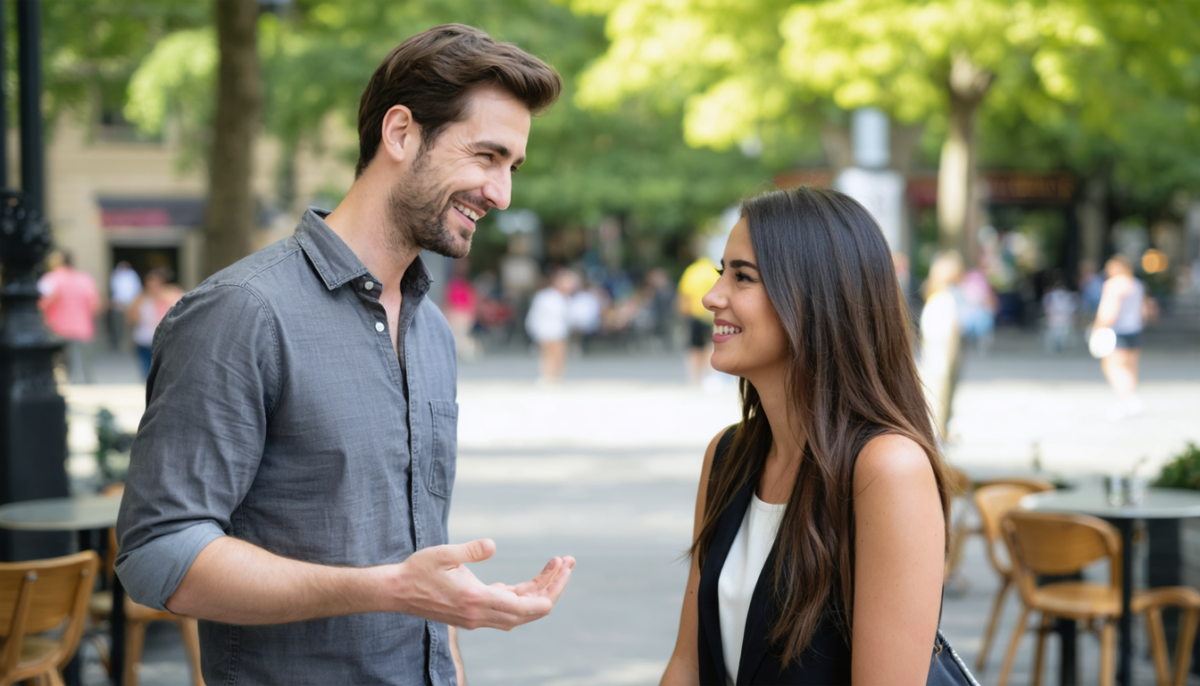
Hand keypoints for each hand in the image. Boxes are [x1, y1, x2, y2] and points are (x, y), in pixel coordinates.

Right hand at [390, 538, 574, 629]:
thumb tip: (492, 545)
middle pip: (531, 610)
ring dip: (540, 590)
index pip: (528, 606)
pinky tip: (531, 579)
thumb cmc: (418, 570)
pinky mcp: (475, 613)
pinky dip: (523, 594)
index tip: (562, 566)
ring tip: (556, 566)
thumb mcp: (443, 554)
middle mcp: (482, 615)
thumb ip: (469, 551)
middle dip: (553, 587)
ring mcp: (479, 617)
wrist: (396, 592)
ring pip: (521, 611)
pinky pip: (507, 607)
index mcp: (478, 601)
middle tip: (567, 562)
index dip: (550, 588)